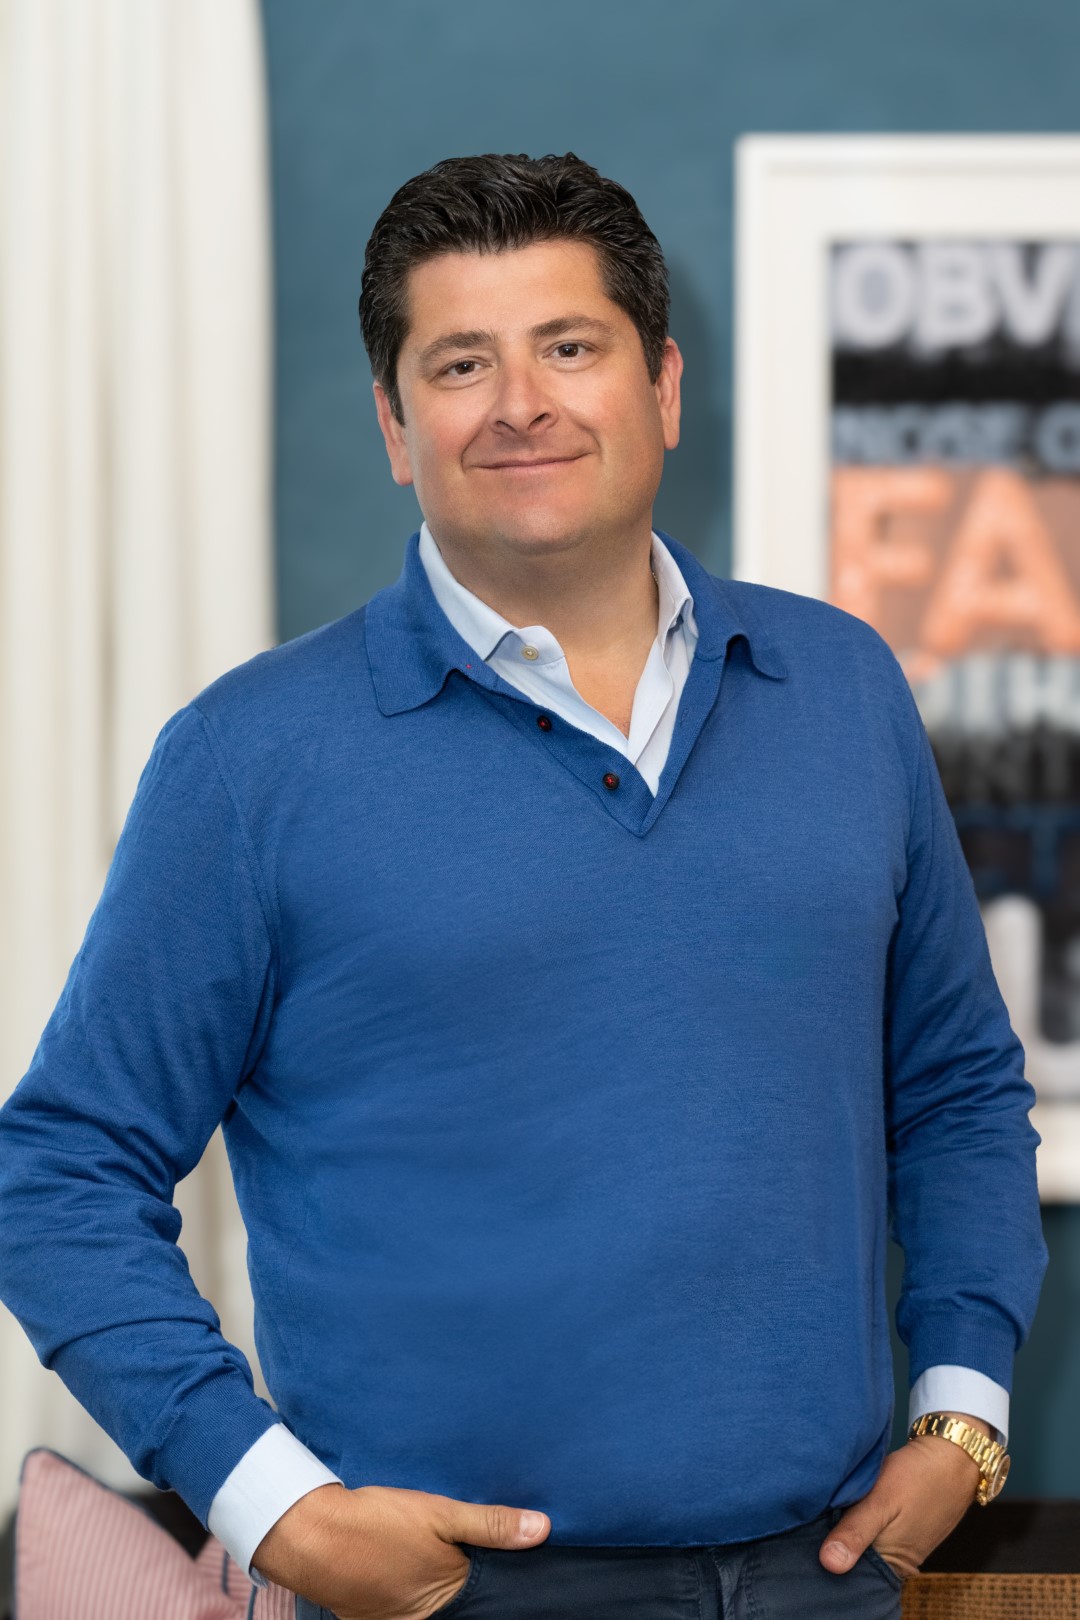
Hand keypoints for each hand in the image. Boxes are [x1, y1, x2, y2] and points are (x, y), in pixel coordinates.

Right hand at [251, 1480, 550, 1619]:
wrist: (312, 1534)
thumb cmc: (377, 1524)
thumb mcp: (440, 1515)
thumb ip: (491, 1526)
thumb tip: (542, 1529)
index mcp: (447, 1607)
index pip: (488, 1609)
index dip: (502, 1596)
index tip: (515, 1583)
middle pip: (462, 1612)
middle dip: (473, 1595)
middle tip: (473, 1565)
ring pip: (436, 1612)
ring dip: (446, 1595)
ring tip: (443, 1563)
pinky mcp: (375, 1619)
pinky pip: (410, 1612)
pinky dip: (419, 1596)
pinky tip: (416, 1569)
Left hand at [819, 1411, 988, 1580]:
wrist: (953, 1456)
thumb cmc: (918, 1477)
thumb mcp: (882, 1501)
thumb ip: (856, 1532)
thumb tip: (829, 1564)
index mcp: (891, 1565)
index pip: (847, 1574)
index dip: (823, 1557)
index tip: (801, 1537)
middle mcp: (894, 1564)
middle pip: (851, 1561)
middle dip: (830, 1542)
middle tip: (806, 1517)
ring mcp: (897, 1547)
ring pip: (859, 1545)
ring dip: (841, 1530)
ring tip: (820, 1509)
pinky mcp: (898, 1530)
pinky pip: (869, 1533)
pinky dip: (855, 1521)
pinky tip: (841, 1505)